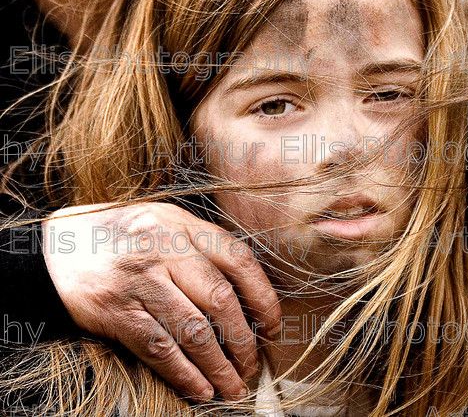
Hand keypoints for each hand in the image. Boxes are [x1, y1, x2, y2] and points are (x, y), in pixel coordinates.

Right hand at [42, 202, 281, 401]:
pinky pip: (159, 348)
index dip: (263, 296)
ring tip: (233, 386)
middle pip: (220, 300)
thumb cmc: (119, 236)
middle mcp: (166, 249)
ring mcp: (140, 280)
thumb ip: (199, 245)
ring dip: (218, 365)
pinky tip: (200, 388)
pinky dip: (184, 373)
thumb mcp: (163, 222)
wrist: (51, 248)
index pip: (238, 260)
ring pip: (193, 330)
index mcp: (183, 225)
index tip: (273, 324)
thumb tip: (244, 290)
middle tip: (252, 364)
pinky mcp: (116, 310)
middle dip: (243, 340)